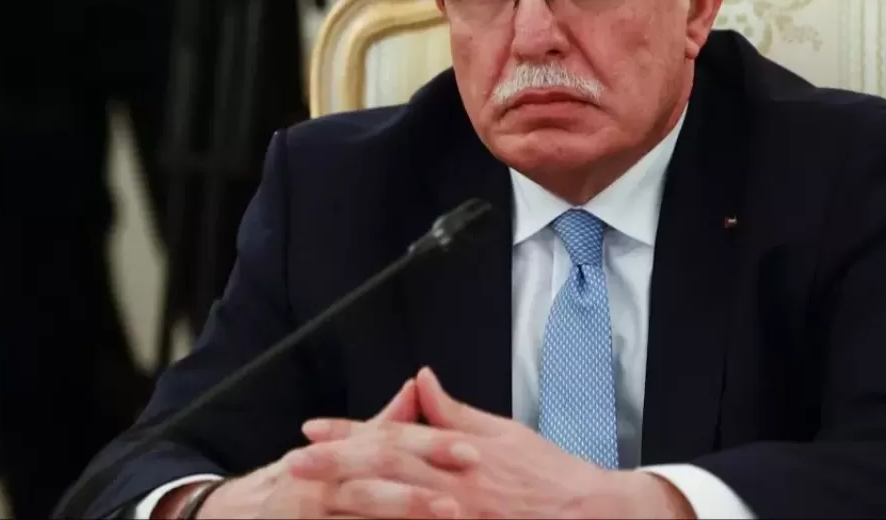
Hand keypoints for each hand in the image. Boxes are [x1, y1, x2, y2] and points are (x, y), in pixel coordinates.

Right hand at [190, 378, 475, 518]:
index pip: (387, 443)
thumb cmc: (303, 479)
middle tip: (458, 503)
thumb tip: (419, 385)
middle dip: (415, 495)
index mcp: (335, 452)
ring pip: (356, 519)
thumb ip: (382, 423)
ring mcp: (307, 516)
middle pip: (370, 484)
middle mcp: (318, 482)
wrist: (238, 513)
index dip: (430, 446)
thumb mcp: (340, 448)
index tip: (471, 453)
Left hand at [300, 368, 694, 518]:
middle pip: (384, 471)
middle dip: (336, 466)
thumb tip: (422, 380)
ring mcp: (458, 517)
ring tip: (312, 498)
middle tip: (293, 464)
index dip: (350, 433)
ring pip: (395, 509)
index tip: (312, 431)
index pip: (394, 437)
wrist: (591, 514)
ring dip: (351, 502)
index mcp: (459, 452)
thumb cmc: (549, 475)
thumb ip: (455, 412)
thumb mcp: (503, 433)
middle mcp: (453, 484)